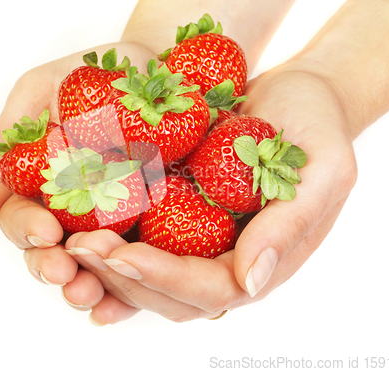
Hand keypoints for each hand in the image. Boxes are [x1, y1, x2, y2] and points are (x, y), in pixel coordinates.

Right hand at [0, 42, 156, 306]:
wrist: (158, 68)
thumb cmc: (94, 74)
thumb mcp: (39, 93)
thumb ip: (6, 147)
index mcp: (42, 184)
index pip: (23, 219)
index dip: (27, 229)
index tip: (45, 231)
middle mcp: (74, 209)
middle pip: (53, 252)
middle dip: (53, 266)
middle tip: (64, 271)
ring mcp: (114, 219)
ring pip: (92, 265)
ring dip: (87, 284)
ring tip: (91, 292)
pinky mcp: (151, 223)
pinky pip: (138, 260)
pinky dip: (131, 284)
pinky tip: (126, 301)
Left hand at [54, 62, 356, 323]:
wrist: (301, 95)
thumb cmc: (319, 127)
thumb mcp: (322, 171)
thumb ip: (289, 228)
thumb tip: (249, 284)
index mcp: (261, 260)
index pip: (207, 289)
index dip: (161, 277)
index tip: (118, 254)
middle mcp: (227, 259)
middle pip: (167, 292)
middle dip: (120, 275)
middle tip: (77, 247)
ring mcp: (203, 239)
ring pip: (147, 272)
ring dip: (106, 263)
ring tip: (66, 238)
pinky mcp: (184, 213)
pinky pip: (143, 234)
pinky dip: (112, 234)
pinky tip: (77, 221)